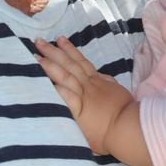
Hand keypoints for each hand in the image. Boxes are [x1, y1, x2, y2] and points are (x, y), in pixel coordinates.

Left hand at [35, 37, 134, 154]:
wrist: (128, 125)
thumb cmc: (125, 111)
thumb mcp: (116, 90)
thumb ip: (106, 83)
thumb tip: (100, 77)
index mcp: (96, 81)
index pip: (81, 62)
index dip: (70, 50)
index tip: (60, 40)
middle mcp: (88, 86)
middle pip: (69, 65)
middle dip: (54, 52)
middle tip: (40, 41)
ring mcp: (84, 97)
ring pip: (66, 76)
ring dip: (51, 65)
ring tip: (37, 56)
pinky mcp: (79, 112)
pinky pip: (66, 97)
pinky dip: (56, 89)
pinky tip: (44, 82)